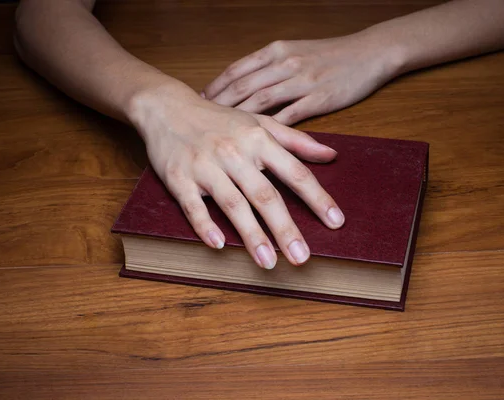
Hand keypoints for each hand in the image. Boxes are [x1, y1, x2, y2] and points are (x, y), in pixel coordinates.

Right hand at [128, 85, 344, 269]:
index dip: (317, 198)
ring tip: (268, 263)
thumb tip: (331, 154)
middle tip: (302, 257)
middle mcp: (234, 153)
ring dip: (252, 235)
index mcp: (258, 140)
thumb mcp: (260, 122)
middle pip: (265, 195)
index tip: (336, 222)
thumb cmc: (219, 119)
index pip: (295, 173)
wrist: (167, 107)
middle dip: (285, 228)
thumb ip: (296, 141)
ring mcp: (205, 166)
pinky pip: (193, 205)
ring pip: (233, 204)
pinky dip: (205, 225)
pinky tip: (218, 245)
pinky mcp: (178, 177)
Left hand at [203, 32, 401, 124]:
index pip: (237, 70)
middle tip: (201, 123)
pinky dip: (271, 129)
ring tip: (221, 135)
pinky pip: (289, 116)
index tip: (198, 101)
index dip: (215, 86)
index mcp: (276, 51)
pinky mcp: (318, 99)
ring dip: (238, 119)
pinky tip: (256, 143)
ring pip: (261, 101)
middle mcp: (285, 63)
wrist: (369, 53)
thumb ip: (270, 65)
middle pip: (243, 86)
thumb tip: (244, 82)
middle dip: (218, 105)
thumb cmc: (331, 54)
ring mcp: (301, 81)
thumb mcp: (296, 50)